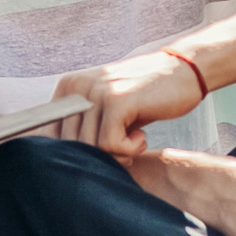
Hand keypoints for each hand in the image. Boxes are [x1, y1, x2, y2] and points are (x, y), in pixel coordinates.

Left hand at [53, 51, 206, 157]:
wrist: (184, 71)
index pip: (51, 137)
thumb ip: (83, 128)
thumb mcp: (107, 109)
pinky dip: (129, 150)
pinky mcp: (116, 100)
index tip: (106, 149)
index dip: (78, 155)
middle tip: (125, 147)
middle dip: (100, 157)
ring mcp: (95, 92)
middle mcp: (76, 87)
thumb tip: (60, 164)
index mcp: (68, 88)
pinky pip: (111, 145)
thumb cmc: (146, 97)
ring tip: (134, 141)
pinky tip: (142, 137)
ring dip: (117, 155)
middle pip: (71, 146)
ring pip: (91, 149)